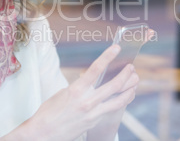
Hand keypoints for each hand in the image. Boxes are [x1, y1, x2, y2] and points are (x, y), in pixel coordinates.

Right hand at [15, 45, 138, 140]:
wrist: (44, 133)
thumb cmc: (49, 112)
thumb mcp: (62, 94)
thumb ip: (78, 87)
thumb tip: (88, 82)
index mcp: (76, 90)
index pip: (96, 69)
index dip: (107, 57)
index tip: (116, 48)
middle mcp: (87, 101)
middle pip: (113, 85)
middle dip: (125, 75)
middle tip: (131, 67)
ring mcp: (93, 114)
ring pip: (118, 100)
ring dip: (129, 89)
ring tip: (135, 81)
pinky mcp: (94, 122)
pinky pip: (112, 109)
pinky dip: (121, 101)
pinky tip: (126, 96)